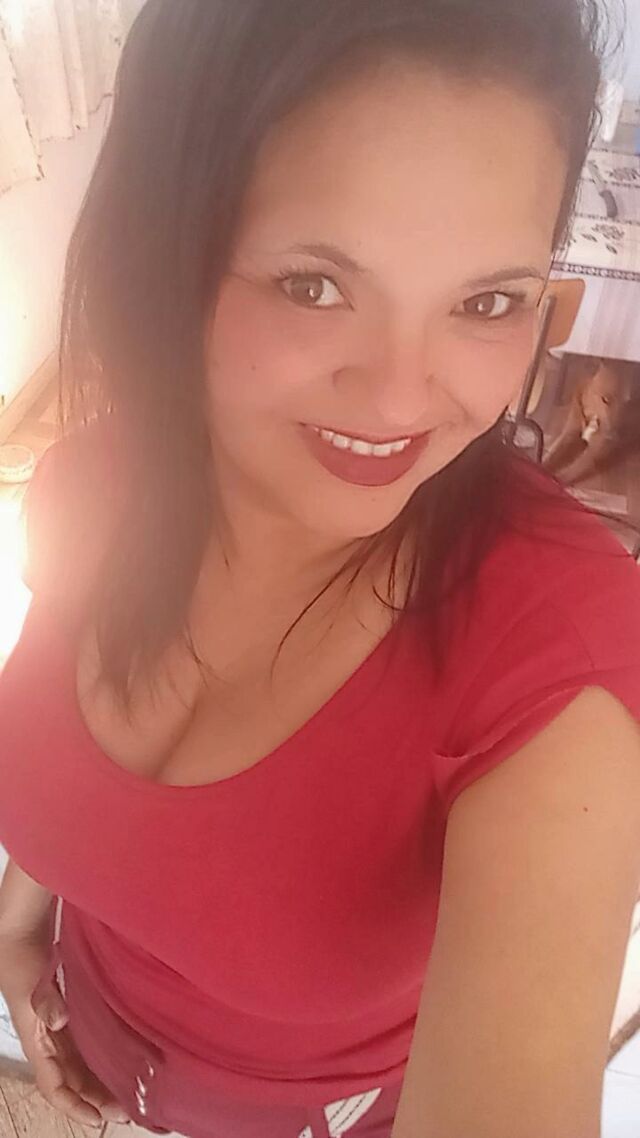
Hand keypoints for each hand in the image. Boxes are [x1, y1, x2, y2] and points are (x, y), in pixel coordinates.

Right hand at [0, 937, 130, 1127]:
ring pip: (82, 1063)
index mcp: (36, 1040)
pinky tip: (130, 1052)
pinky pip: (89, 1039)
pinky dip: (107, 1050)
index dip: (74, 1106)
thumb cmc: (22, 956)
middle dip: (96, 1098)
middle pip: (73, 1080)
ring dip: (103, 1079)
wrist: (21, 927)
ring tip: (131, 1091)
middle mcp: (49, 1038)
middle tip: (127, 1112)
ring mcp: (60, 1024)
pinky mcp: (73, 1008)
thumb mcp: (31, 981)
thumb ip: (44, 1001)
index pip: (54, 1086)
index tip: (98, 1120)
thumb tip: (58, 1021)